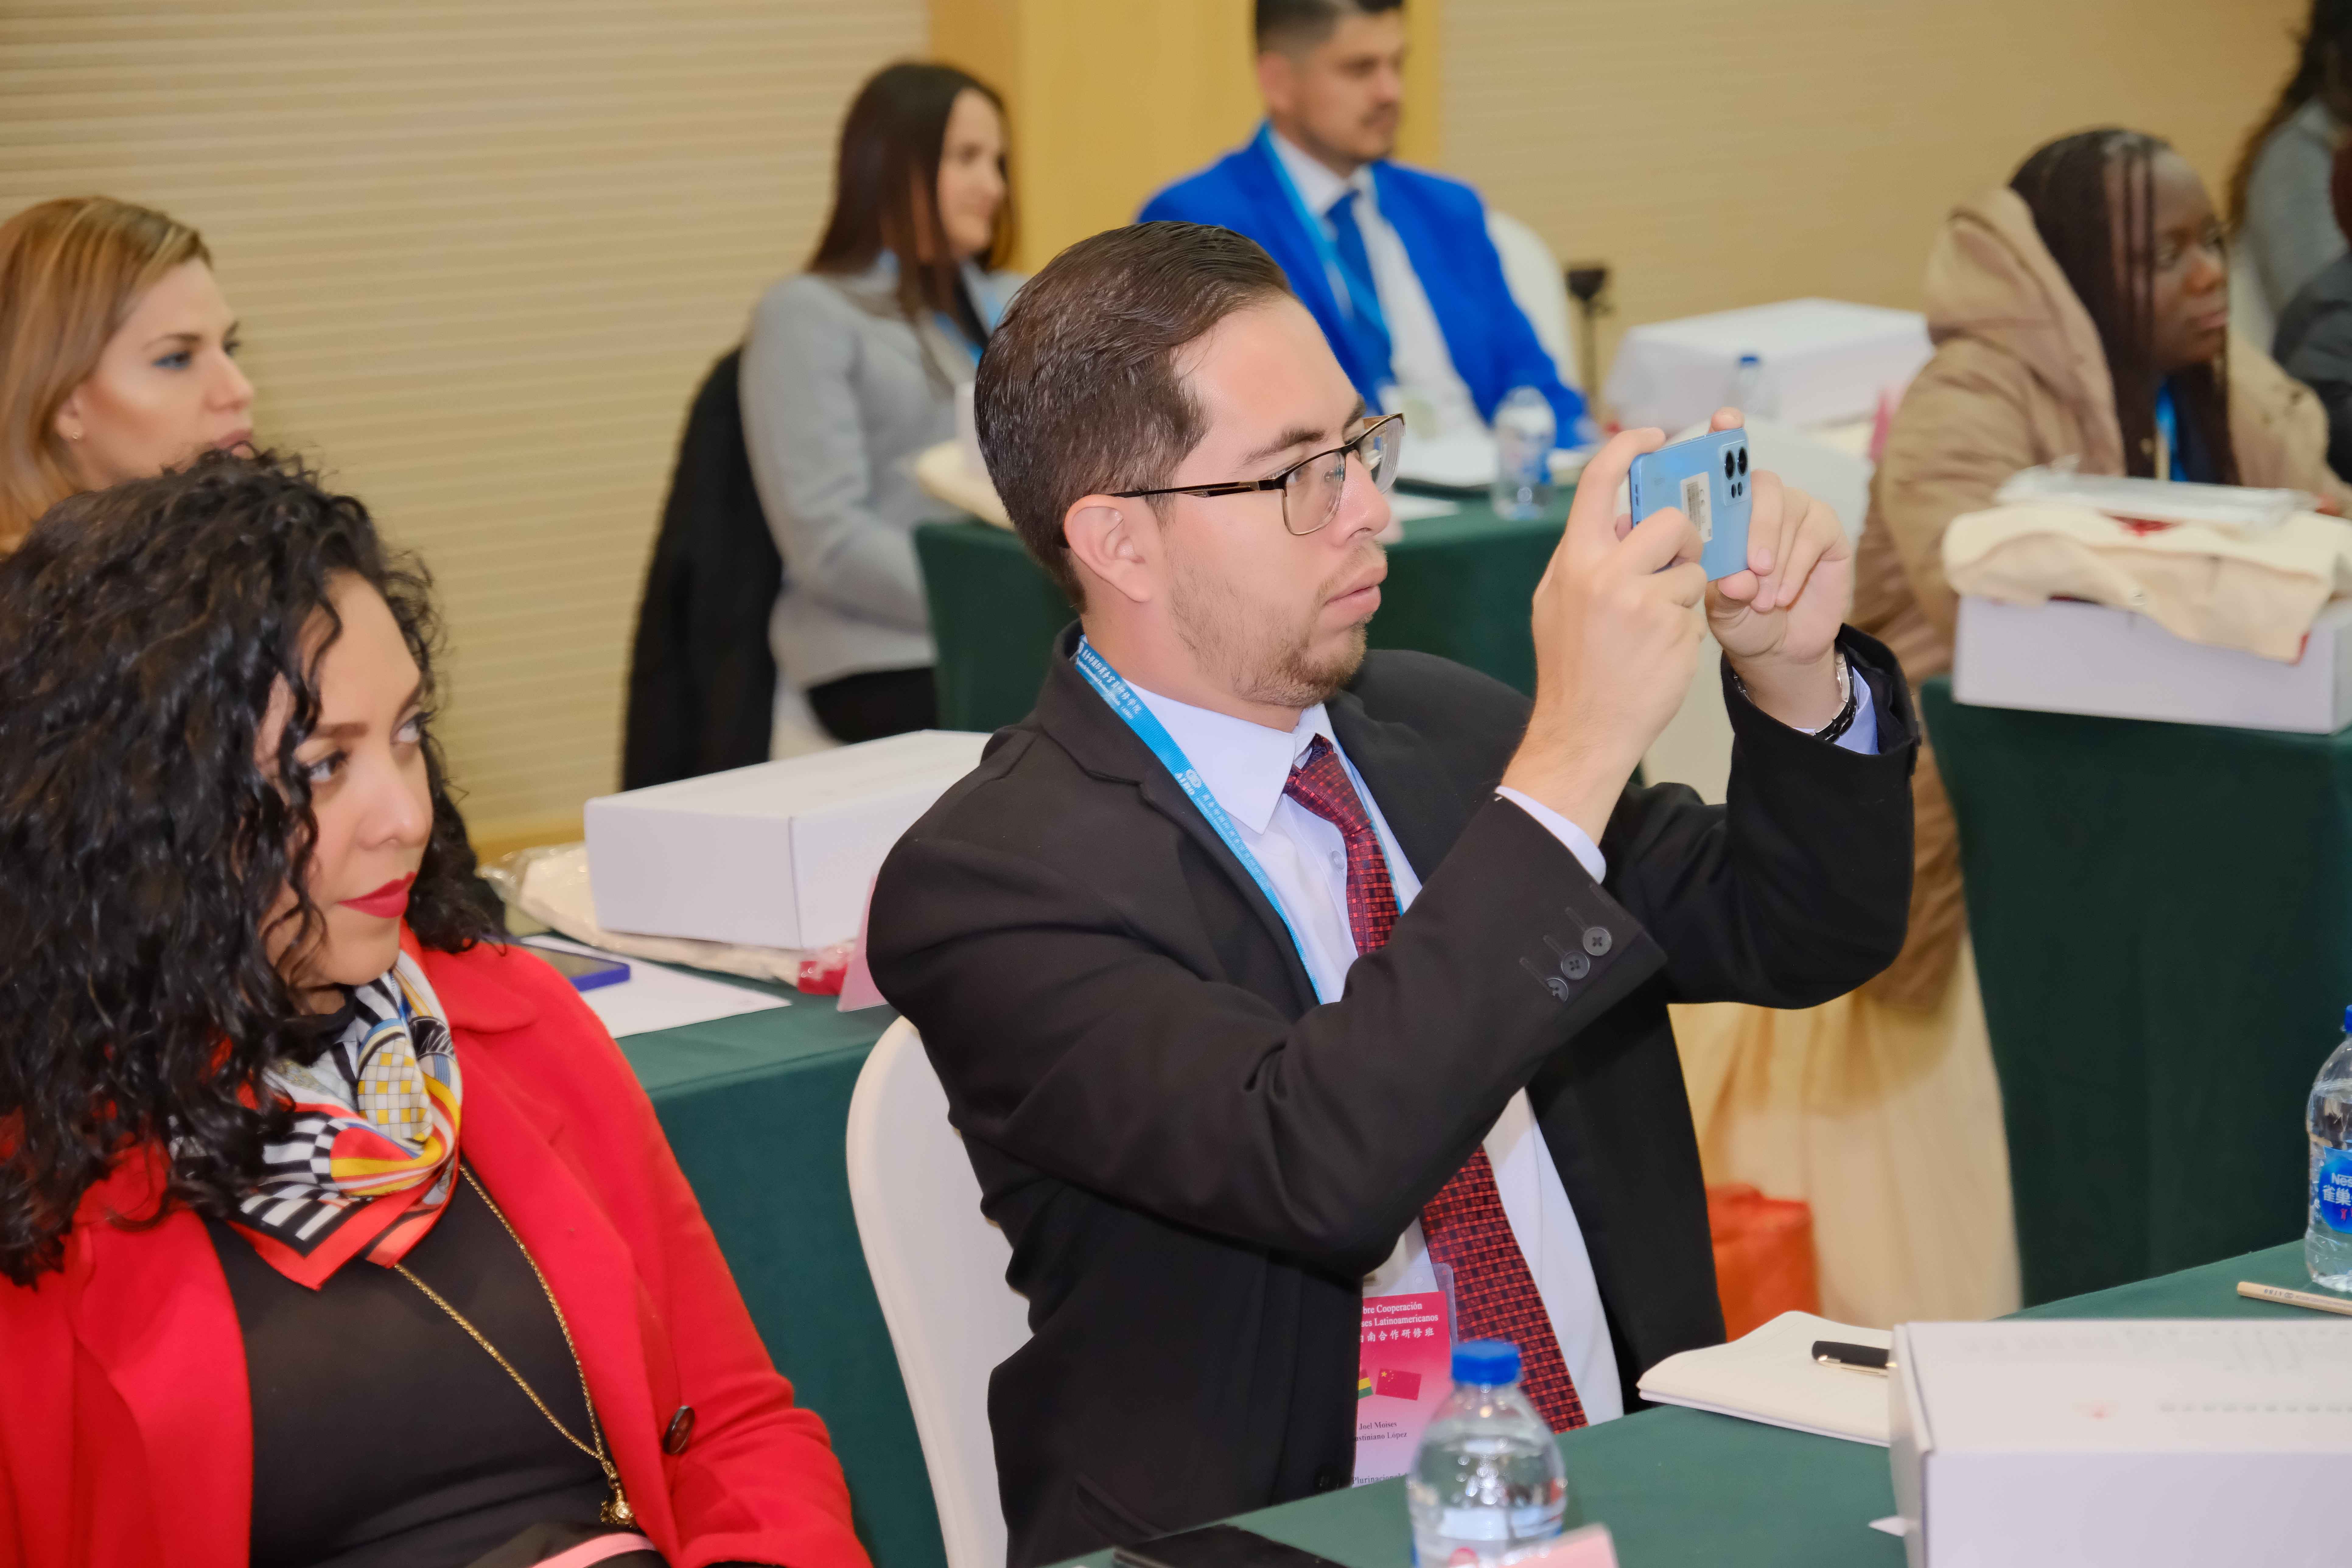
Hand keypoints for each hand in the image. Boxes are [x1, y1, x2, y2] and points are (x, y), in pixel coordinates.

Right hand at [1501, 427, 1704, 841]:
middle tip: (1672, 566)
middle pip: (1668, 521)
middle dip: (1681, 540)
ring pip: (1690, 568)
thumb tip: (1619, 516)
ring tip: (1656, 625)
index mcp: (1573, 560)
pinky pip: (1697, 608)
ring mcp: (1641, 602)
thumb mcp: (1557, 602)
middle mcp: (1603, 573)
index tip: (1653, 436)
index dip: (1629, 449)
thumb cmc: (1572, 668)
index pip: (1599, 481)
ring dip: (1683, 591)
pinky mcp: (1673, 630)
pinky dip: (1686, 626)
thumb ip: (1585, 556)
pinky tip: (1660, 652)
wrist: (1582, 732)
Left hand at [1699, 409, 1853, 729]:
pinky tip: (1781, 597)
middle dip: (1752, 529)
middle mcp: (1757, 500)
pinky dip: (1794, 569)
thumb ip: (1717, 587)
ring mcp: (1794, 510)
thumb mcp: (1716, 606)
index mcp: (1721, 509)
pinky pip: (1812, 536)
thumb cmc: (1737, 618)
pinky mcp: (1826, 529)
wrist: (1777, 649)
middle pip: (1757, 486)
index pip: (1720, 463)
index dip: (1723, 435)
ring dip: (1773, 560)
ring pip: (1784, 513)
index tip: (1724, 419)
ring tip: (1761, 600)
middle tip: (1747, 572)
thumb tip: (1732, 578)